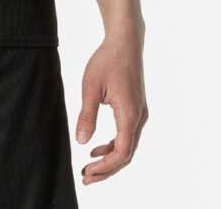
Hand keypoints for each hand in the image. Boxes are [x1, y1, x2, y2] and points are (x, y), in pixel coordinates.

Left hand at [75, 29, 148, 184]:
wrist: (124, 42)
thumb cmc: (107, 60)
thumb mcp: (91, 87)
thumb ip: (87, 115)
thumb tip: (81, 141)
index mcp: (129, 114)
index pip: (122, 152)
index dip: (105, 167)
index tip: (87, 172)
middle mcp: (138, 117)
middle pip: (126, 155)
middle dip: (106, 169)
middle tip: (85, 177)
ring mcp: (139, 113)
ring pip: (127, 146)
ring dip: (109, 159)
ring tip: (89, 167)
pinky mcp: (135, 109)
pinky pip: (127, 135)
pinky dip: (113, 146)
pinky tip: (96, 148)